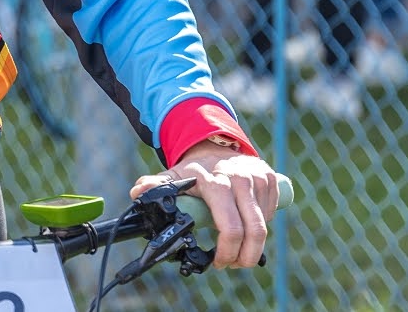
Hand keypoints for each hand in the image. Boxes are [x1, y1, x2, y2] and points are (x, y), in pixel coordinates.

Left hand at [130, 144, 278, 268]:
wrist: (218, 144)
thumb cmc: (196, 169)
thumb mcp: (175, 176)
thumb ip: (157, 185)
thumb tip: (137, 192)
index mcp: (216, 182)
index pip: (230, 227)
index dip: (226, 252)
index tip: (219, 262)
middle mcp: (240, 178)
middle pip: (255, 232)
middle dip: (245, 257)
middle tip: (234, 263)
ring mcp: (258, 178)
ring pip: (264, 226)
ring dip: (253, 245)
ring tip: (239, 249)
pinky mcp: (271, 179)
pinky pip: (271, 213)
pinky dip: (261, 226)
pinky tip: (247, 225)